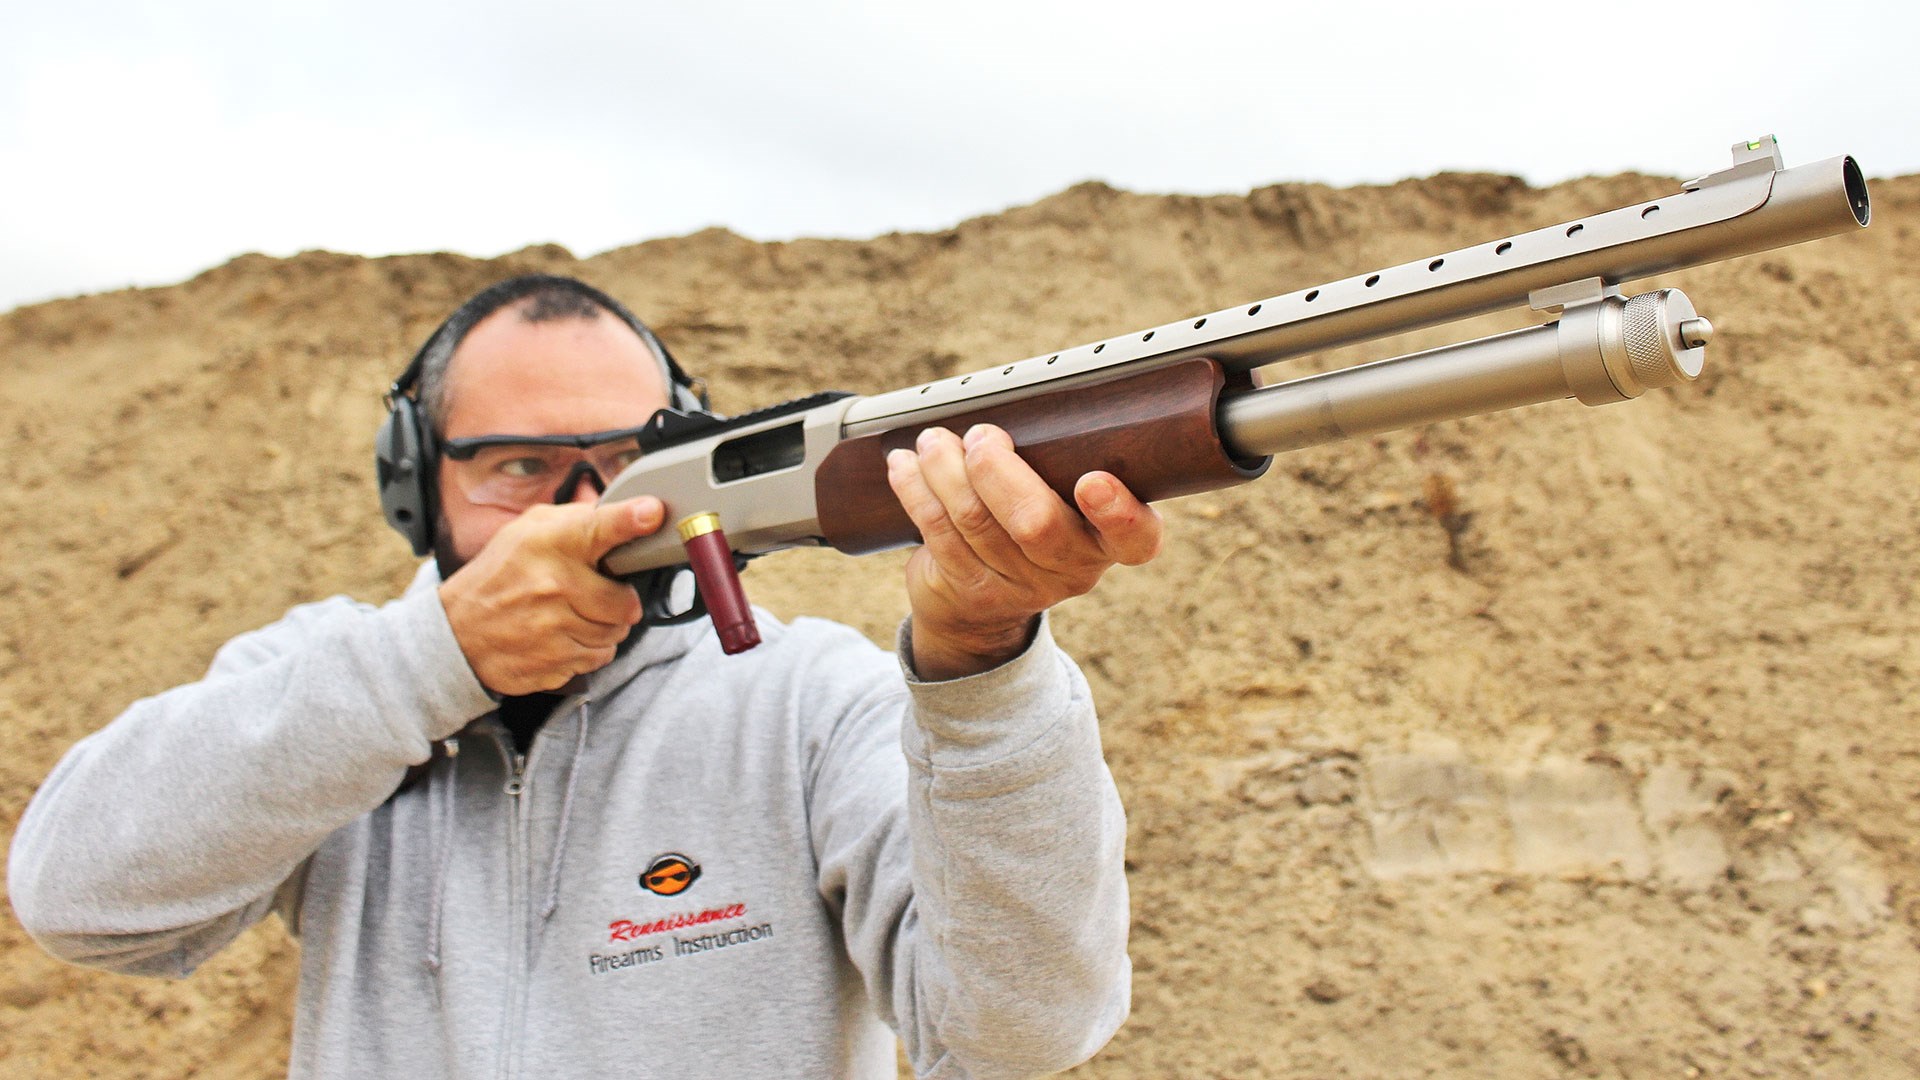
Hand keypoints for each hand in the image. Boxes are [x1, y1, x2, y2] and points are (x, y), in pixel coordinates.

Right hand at [439, 497, 664, 694]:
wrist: (456, 633)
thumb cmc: (498, 576)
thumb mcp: (526, 531)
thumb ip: (572, 520)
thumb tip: (618, 512)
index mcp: (549, 543)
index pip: (598, 527)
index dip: (630, 519)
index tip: (652, 512)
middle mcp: (553, 584)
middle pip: (625, 601)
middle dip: (622, 601)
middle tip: (602, 596)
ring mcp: (553, 627)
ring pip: (615, 633)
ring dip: (606, 627)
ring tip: (576, 615)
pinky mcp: (554, 662)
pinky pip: (599, 658)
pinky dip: (590, 650)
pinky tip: (565, 636)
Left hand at [886, 424, 1162, 679]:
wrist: (980, 608)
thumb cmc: (1029, 522)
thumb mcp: (1061, 500)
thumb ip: (1058, 461)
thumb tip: (1024, 392)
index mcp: (1107, 542)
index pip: (1135, 539)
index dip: (1119, 513)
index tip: (1092, 480)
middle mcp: (1072, 570)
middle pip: (1035, 523)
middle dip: (996, 469)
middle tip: (980, 435)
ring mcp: (1020, 587)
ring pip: (975, 520)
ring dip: (945, 469)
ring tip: (932, 440)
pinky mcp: (970, 590)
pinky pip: (938, 532)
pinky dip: (916, 490)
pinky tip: (904, 465)